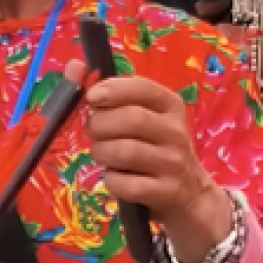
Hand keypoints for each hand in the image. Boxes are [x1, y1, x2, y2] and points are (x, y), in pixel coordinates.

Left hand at [86, 75, 232, 262]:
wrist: (189, 194)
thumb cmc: (154, 149)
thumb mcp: (143, 119)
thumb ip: (111, 97)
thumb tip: (73, 67)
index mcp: (170, 106)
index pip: (143, 88)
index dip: (113, 90)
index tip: (92, 97)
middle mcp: (176, 132)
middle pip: (132, 119)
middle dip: (101, 125)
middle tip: (93, 132)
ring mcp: (173, 163)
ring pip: (125, 152)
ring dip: (102, 153)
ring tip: (103, 155)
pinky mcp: (166, 192)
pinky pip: (126, 184)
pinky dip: (111, 181)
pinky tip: (116, 178)